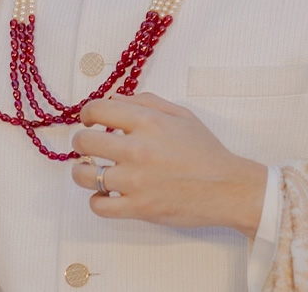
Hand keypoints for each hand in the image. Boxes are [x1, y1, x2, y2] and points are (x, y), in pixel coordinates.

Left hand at [69, 92, 266, 237]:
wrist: (227, 188)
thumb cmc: (205, 150)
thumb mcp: (181, 114)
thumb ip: (146, 101)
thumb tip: (114, 99)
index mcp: (148, 122)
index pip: (97, 109)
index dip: (87, 114)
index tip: (90, 121)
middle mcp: (138, 149)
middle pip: (85, 142)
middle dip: (81, 142)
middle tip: (88, 146)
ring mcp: (136, 181)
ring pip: (85, 175)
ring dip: (83, 172)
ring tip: (91, 171)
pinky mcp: (139, 208)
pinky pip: (99, 205)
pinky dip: (97, 200)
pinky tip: (106, 194)